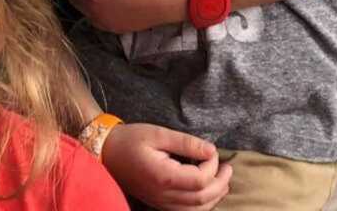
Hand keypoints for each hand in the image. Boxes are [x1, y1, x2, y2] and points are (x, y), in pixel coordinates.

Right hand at [102, 123, 231, 210]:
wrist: (107, 153)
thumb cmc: (131, 139)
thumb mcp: (157, 133)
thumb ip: (185, 142)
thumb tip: (210, 150)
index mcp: (163, 176)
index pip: (200, 180)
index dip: (212, 166)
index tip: (211, 149)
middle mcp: (163, 195)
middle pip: (202, 199)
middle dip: (220, 184)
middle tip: (229, 168)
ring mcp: (161, 202)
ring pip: (196, 210)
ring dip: (214, 197)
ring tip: (223, 180)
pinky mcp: (160, 204)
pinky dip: (202, 204)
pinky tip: (207, 191)